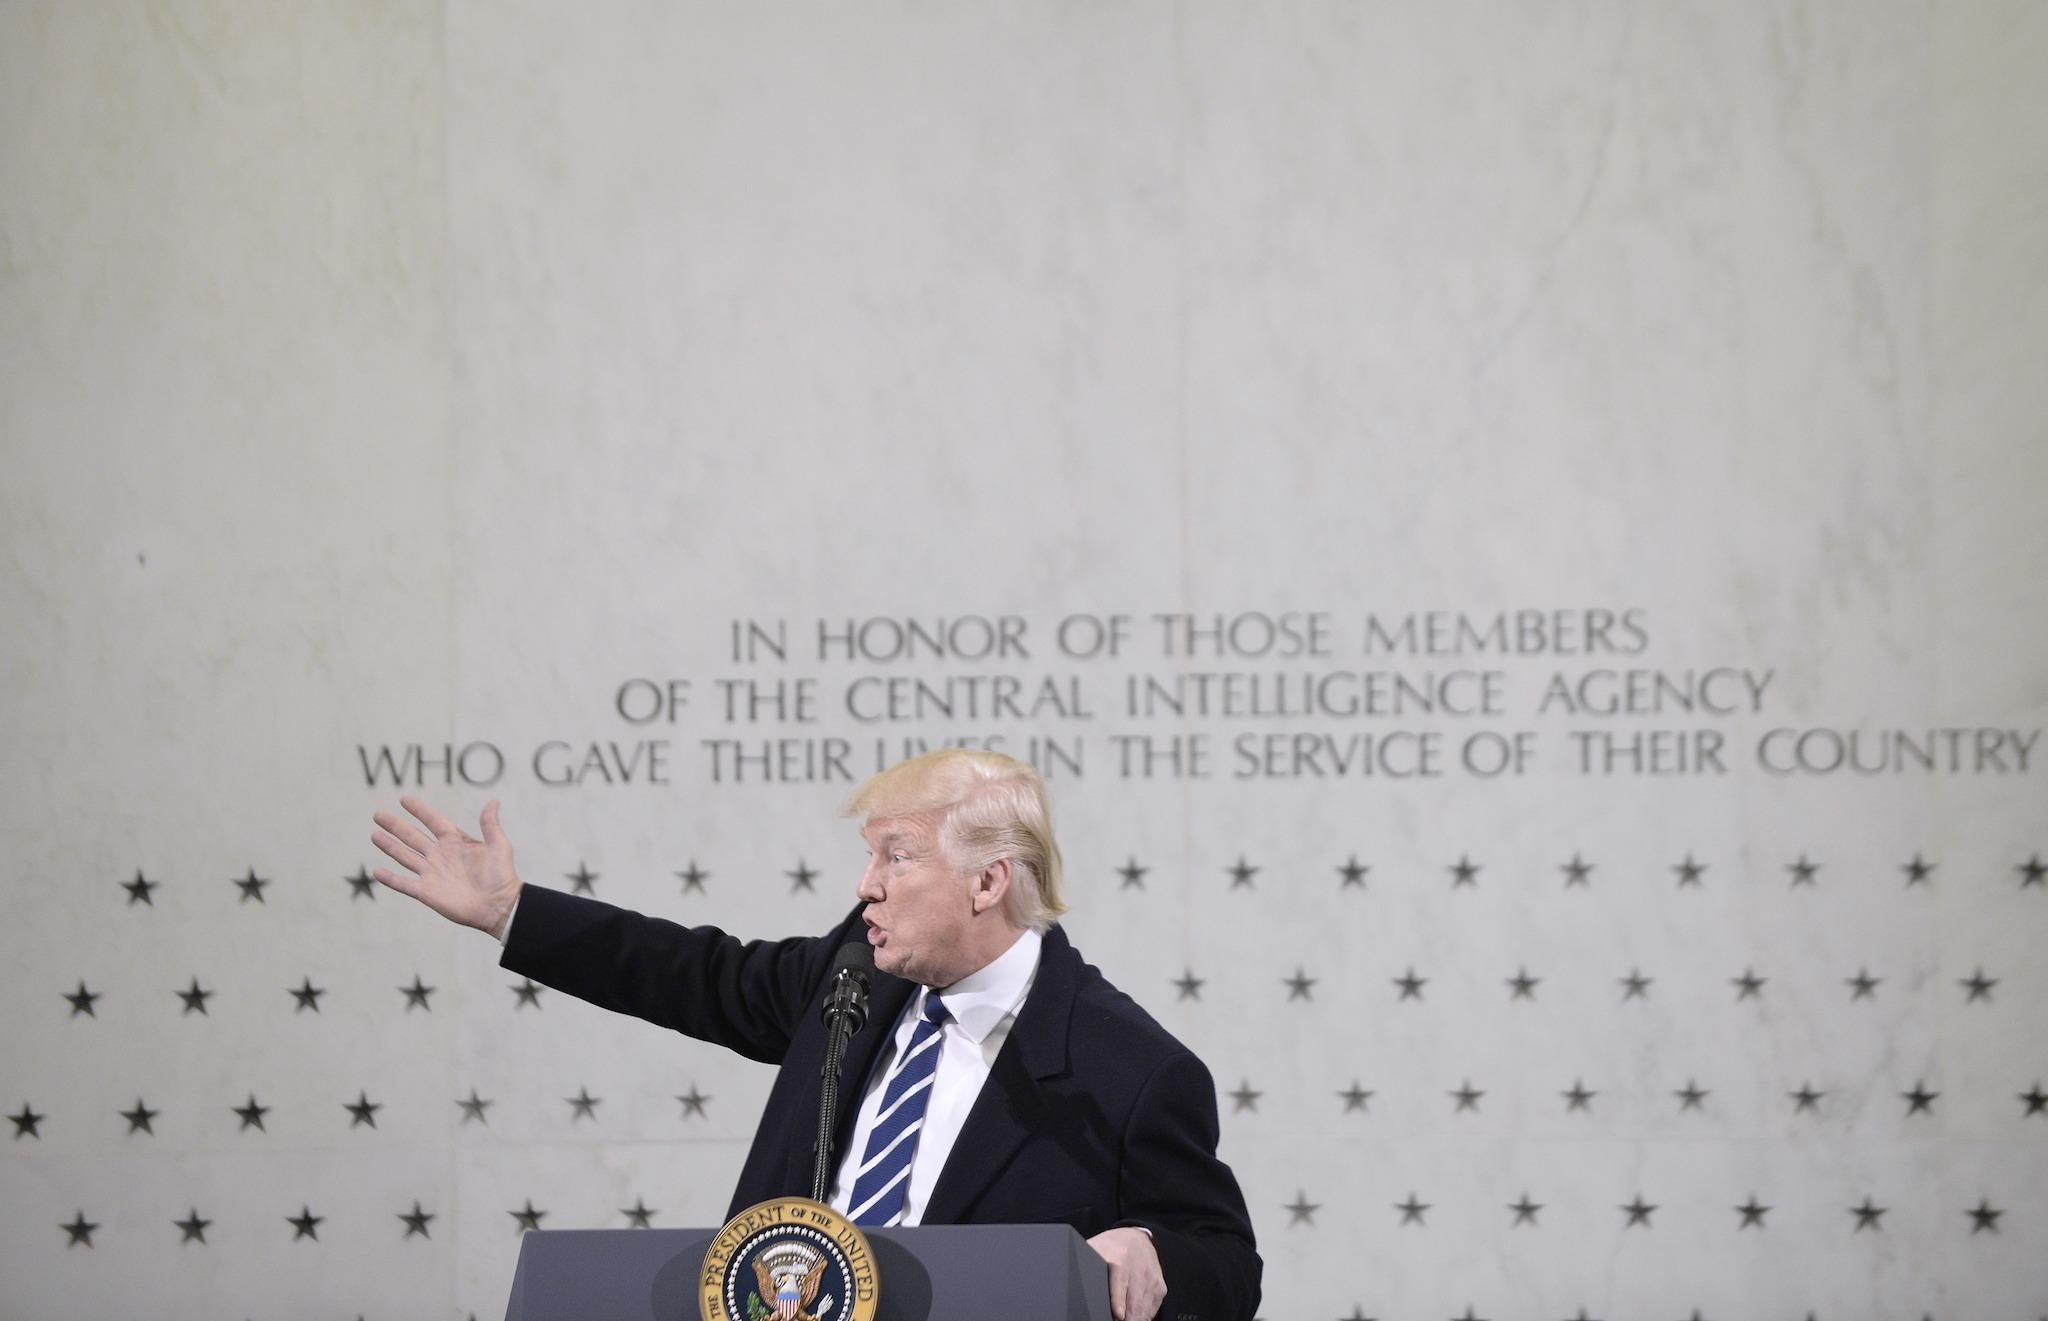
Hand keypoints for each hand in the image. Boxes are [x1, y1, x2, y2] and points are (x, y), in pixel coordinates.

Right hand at [371, 795, 521, 936]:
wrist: (498, 906)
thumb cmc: (502, 875)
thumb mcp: (499, 845)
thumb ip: (491, 824)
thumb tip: (493, 801)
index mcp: (455, 842)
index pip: (434, 821)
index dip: (420, 811)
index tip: (404, 799)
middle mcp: (440, 855)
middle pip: (413, 837)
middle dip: (396, 825)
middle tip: (378, 814)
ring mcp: (432, 873)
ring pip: (405, 856)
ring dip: (390, 846)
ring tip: (374, 834)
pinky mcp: (427, 892)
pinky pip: (404, 884)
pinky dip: (390, 879)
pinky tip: (376, 871)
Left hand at [1087, 1226, 1164, 1320]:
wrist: (1137, 1239)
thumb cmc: (1111, 1248)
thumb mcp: (1095, 1249)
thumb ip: (1084, 1265)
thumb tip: (1066, 1278)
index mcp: (1118, 1258)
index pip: (1119, 1283)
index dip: (1118, 1301)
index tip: (1118, 1314)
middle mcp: (1137, 1268)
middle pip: (1134, 1303)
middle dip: (1126, 1318)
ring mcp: (1151, 1278)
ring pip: (1144, 1310)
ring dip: (1134, 1318)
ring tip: (1124, 1319)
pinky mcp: (1159, 1287)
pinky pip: (1152, 1310)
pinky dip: (1142, 1316)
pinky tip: (1133, 1315)